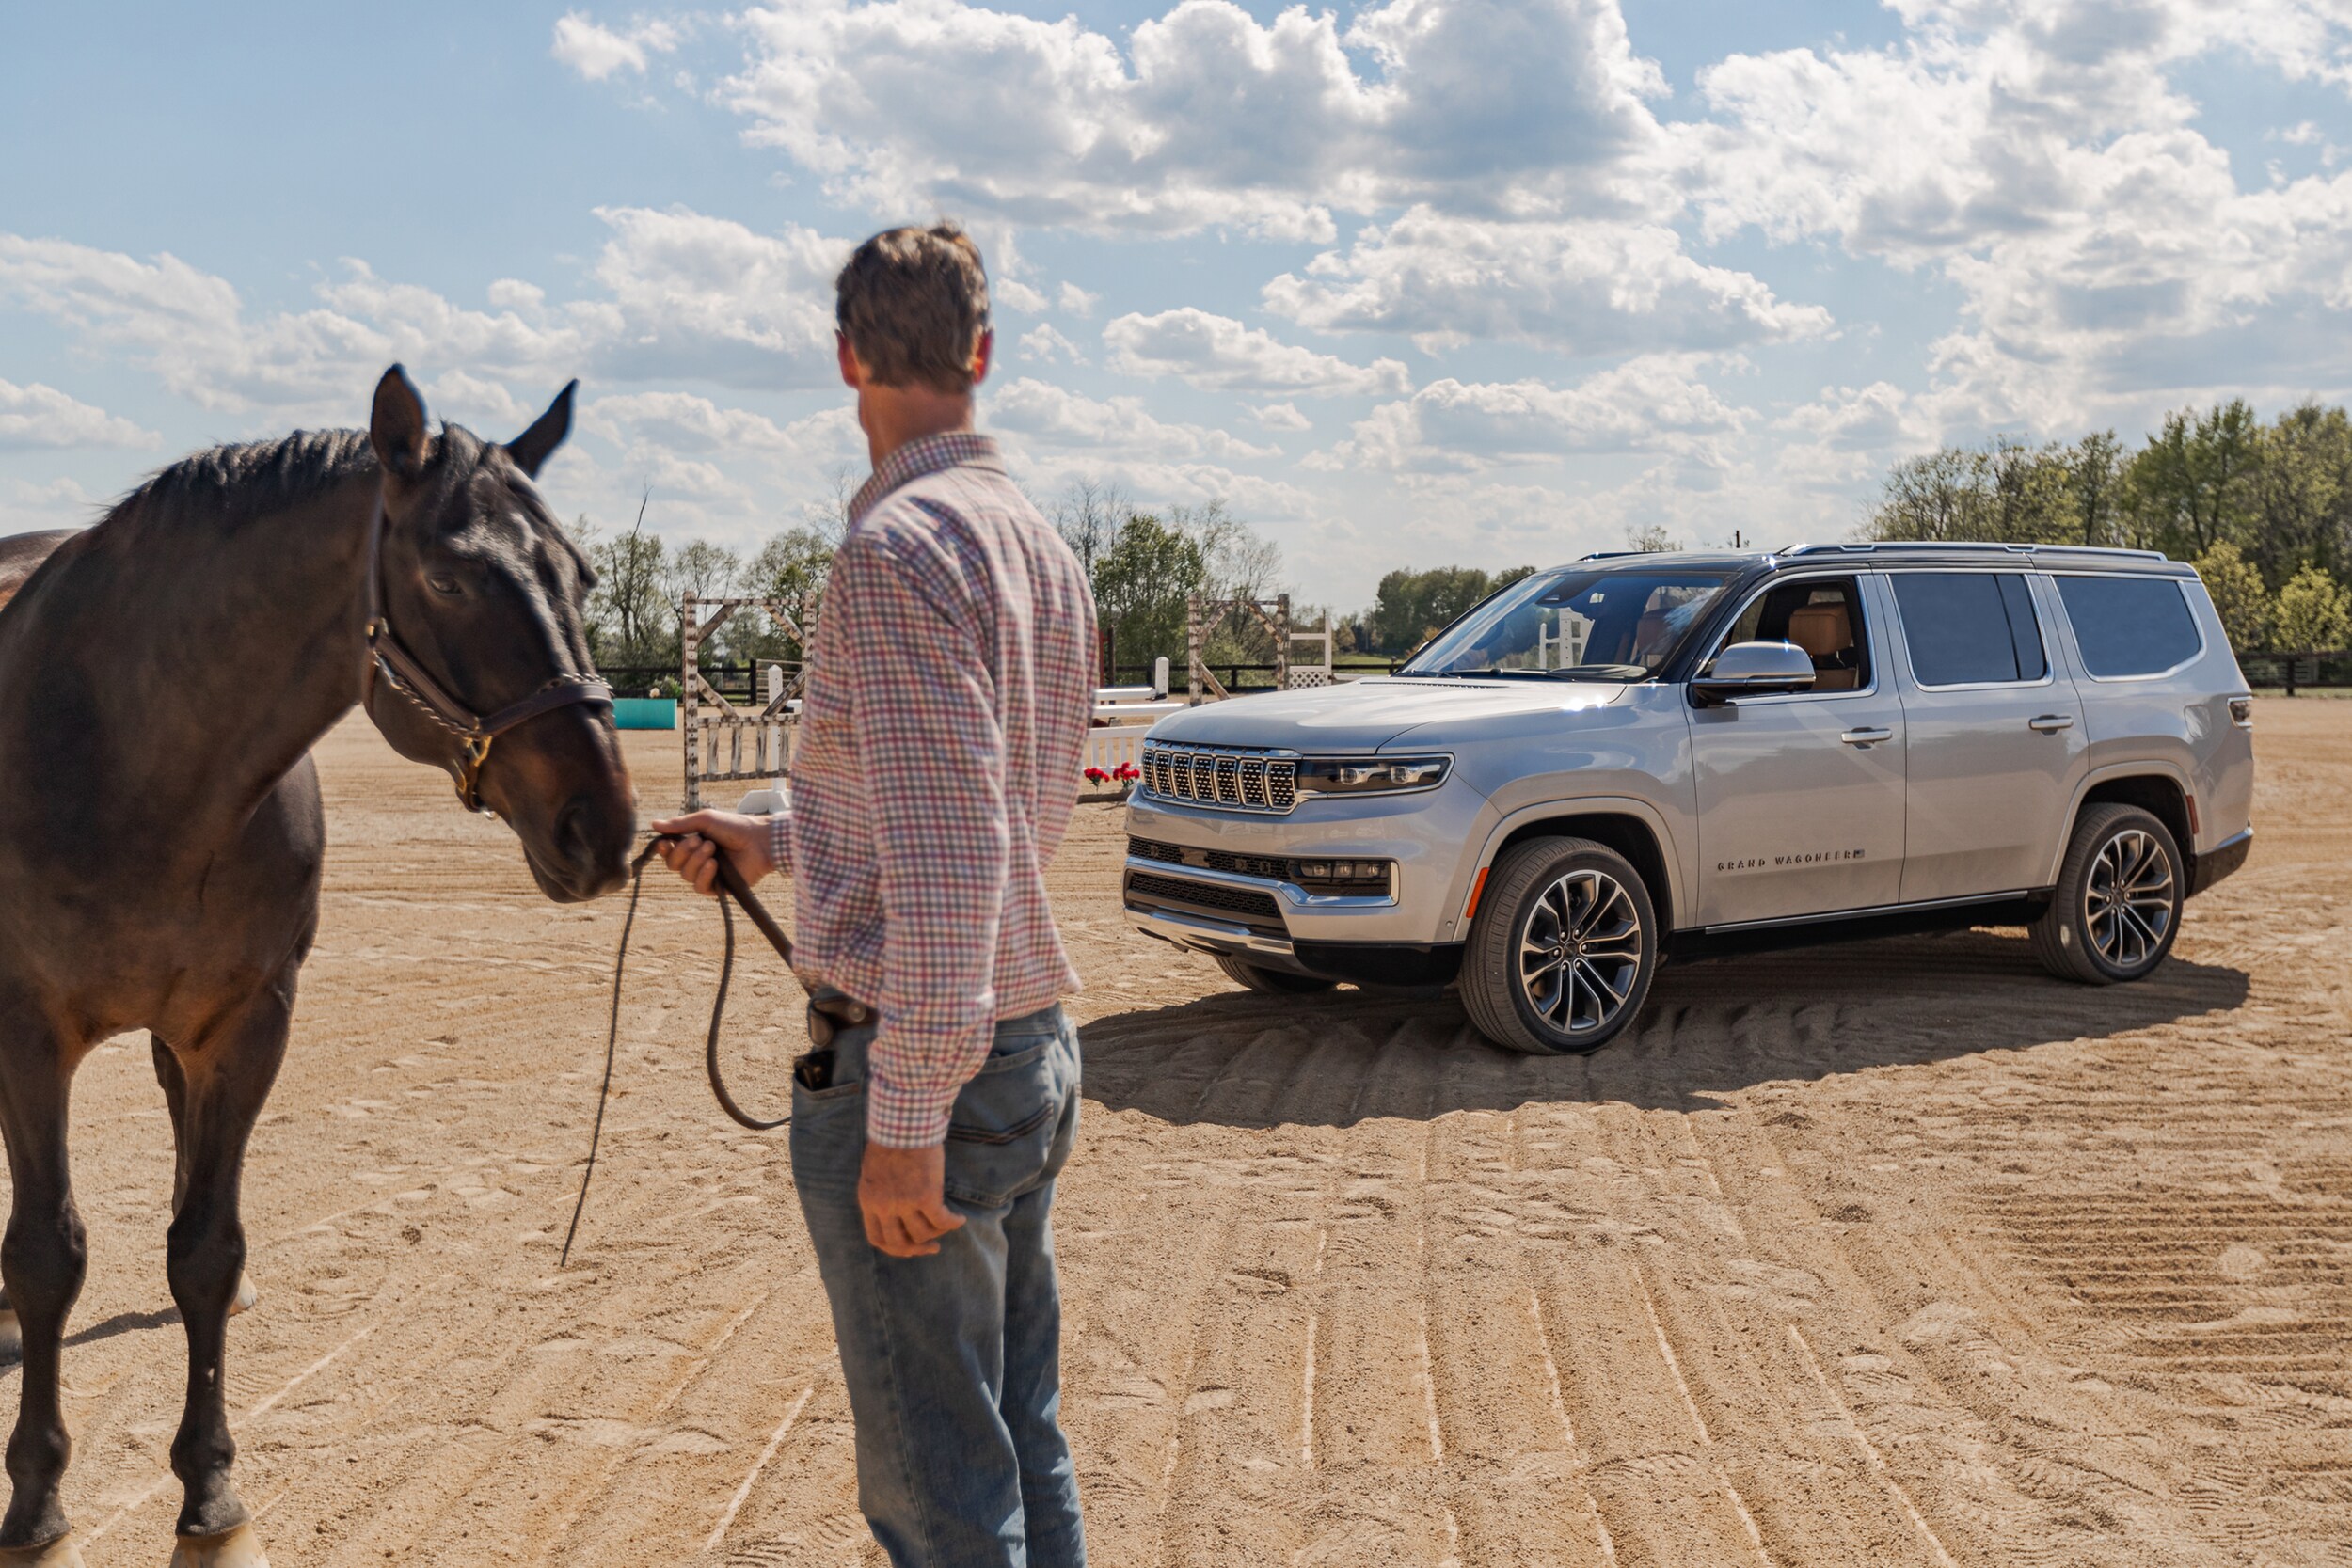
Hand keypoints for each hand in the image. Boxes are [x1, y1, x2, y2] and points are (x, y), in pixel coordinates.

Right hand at [648, 810, 773, 896]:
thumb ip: (680, 824)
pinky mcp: (719, 888)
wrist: (759, 839)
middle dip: (683, 852)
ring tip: (712, 848)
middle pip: (673, 865)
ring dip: (696, 861)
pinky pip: (699, 887)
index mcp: (692, 845)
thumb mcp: (705, 820)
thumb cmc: (734, 826)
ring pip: (686, 876)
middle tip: (700, 840)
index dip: (663, 850)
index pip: (669, 852)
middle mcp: (697, 861)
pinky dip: (704, 875)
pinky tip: (713, 864)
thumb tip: (654, 824)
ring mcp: (708, 875)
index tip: (665, 843)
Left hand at [858, 1143, 965, 1257]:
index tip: (909, 1246)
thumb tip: (896, 1210)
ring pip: (923, 1233)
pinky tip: (960, 1219)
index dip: (895, 1248)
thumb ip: (881, 1193)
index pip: (877, 1239)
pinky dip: (953, 1222)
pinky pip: (942, 1220)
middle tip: (931, 1246)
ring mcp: (905, 1203)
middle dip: (916, 1249)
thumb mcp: (874, 1171)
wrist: (903, 1123)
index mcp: (869, 1201)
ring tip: (947, 1224)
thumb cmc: (891, 1140)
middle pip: (899, 1243)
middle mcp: (885, 1207)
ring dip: (937, 1233)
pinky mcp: (926, 1196)